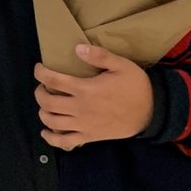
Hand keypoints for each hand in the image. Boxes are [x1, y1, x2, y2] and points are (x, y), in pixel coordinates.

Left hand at [34, 43, 153, 150]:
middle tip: (42, 86)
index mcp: (86, 89)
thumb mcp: (121, 65)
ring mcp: (83, 125)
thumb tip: (77, 48)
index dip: (41, 73)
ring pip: (51, 122)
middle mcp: (80, 108)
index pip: (53, 80)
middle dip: (39, 92)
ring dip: (42, 112)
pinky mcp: (89, 136)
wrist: (151, 112)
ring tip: (45, 104)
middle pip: (47, 102)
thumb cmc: (136, 86)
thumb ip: (99, 56)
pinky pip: (64, 142)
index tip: (38, 68)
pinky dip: (51, 138)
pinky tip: (46, 132)